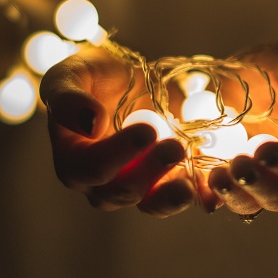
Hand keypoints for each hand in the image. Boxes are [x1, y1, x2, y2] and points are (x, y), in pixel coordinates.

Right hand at [39, 46, 200, 216]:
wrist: (130, 79)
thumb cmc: (94, 75)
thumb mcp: (72, 73)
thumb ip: (67, 97)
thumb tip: (90, 124)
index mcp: (72, 159)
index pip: (89, 169)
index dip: (117, 155)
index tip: (146, 131)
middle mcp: (99, 182)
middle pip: (119, 192)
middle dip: (148, 172)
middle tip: (175, 146)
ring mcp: (133, 186)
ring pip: (148, 204)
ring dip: (170, 196)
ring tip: (190, 184)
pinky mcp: (163, 184)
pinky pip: (178, 198)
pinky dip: (195, 197)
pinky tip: (209, 191)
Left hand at [207, 44, 277, 214]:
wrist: (254, 68)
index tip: (267, 149)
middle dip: (259, 186)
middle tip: (239, 166)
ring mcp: (253, 177)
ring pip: (247, 202)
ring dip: (232, 195)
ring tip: (216, 176)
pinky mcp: (223, 172)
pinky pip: (214, 194)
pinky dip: (204, 193)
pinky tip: (194, 181)